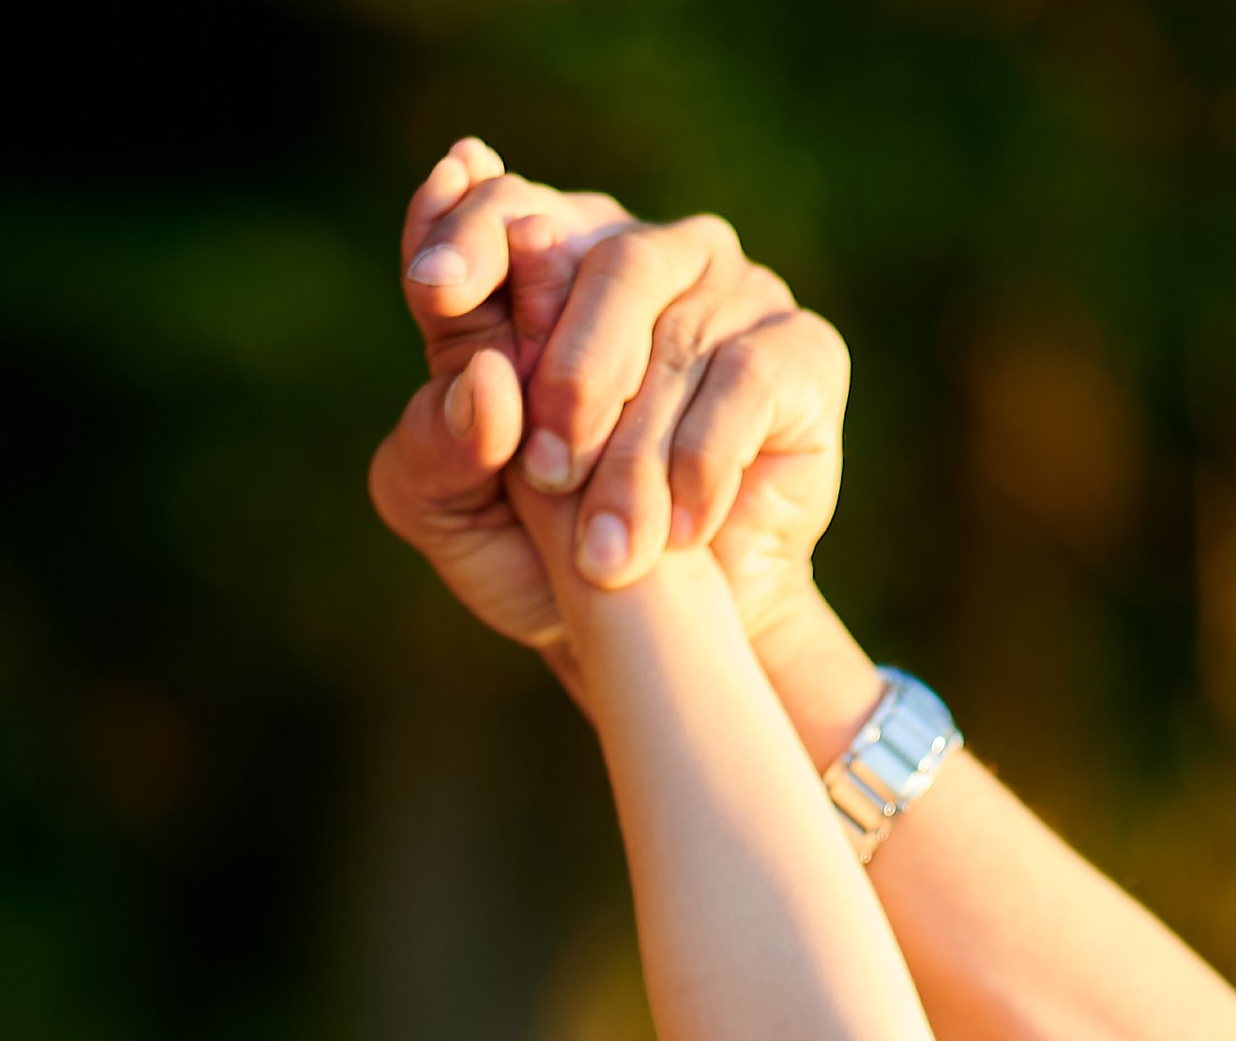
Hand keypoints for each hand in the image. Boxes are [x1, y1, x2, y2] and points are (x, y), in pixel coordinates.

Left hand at [368, 141, 850, 661]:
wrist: (662, 635)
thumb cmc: (543, 555)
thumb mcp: (454, 511)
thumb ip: (436, 440)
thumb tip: (485, 381)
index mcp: (545, 265)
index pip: (506, 210)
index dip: (470, 238)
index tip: (434, 291)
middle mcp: (645, 258)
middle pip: (608, 264)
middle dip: (567, 376)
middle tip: (545, 476)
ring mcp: (732, 293)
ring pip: (676, 337)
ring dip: (633, 456)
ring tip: (606, 552)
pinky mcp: (801, 351)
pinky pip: (746, 382)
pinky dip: (702, 466)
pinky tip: (680, 533)